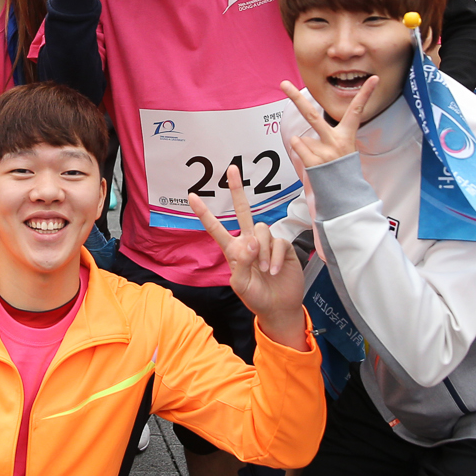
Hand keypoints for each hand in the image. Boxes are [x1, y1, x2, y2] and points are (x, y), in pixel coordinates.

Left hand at [188, 166, 305, 346]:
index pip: (216, 228)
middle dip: (237, 190)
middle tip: (232, 169)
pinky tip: (275, 270)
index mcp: (233, 250)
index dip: (205, 213)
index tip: (192, 196)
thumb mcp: (241, 284)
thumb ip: (242, 262)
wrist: (279, 307)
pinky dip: (276, 257)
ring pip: (262, 230)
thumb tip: (252, 241)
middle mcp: (249, 242)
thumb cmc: (256, 296)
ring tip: (266, 270)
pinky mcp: (284, 246)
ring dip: (263, 251)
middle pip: (243, 211)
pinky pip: (279, 242)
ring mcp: (267, 242)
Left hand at [282, 77, 374, 168]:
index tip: (374, 78)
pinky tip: (313, 161)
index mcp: (347, 135)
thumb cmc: (342, 169)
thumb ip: (325, 137)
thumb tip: (299, 138)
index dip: (366, 94)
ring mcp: (324, 151)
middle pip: (311, 115)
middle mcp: (336, 141)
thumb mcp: (345, 148)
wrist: (344, 194)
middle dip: (295, 98)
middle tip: (283, 84)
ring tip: (320, 160)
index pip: (357, 110)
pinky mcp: (314, 162)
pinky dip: (301, 151)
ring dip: (307, 148)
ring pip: (303, 139)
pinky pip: (298, 148)